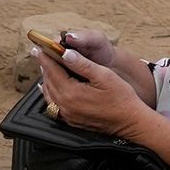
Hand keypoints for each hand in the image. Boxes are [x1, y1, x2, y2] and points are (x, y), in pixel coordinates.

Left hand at [33, 36, 152, 136]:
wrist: (130, 122)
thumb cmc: (121, 98)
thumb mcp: (104, 76)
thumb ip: (83, 64)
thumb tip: (66, 53)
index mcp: (71, 93)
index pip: (53, 70)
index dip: (45, 57)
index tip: (39, 47)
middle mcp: (65, 105)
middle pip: (48, 81)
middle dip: (45, 66)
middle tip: (41, 53)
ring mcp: (67, 115)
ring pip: (48, 93)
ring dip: (46, 78)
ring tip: (45, 65)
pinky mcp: (70, 120)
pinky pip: (53, 105)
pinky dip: (48, 93)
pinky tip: (47, 87)